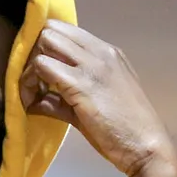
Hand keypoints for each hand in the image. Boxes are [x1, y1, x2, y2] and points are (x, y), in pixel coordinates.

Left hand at [19, 20, 176, 176]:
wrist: (147, 147)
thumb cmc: (125, 131)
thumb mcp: (96, 104)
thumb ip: (66, 97)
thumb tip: (38, 99)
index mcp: (107, 53)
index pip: (66, 31)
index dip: (46, 48)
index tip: (40, 73)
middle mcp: (100, 52)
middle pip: (52, 30)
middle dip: (35, 53)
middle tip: (33, 81)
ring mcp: (91, 65)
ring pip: (45, 42)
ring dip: (30, 66)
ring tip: (32, 92)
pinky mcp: (80, 84)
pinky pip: (42, 67)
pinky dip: (29, 83)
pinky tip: (32, 102)